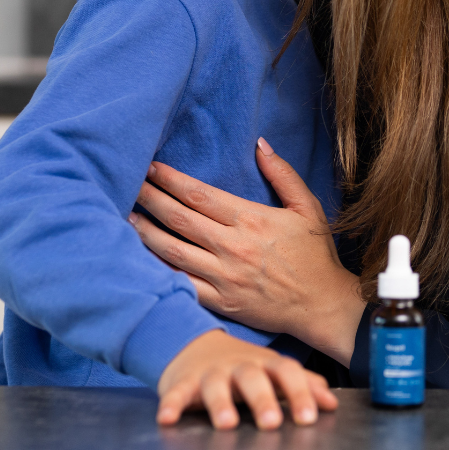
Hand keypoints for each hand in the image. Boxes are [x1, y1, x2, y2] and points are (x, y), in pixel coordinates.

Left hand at [131, 139, 365, 366]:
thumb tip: (260, 144)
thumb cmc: (315, 254)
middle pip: (179, 219)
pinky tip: (141, 260)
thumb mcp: (308, 207)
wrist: (322, 305)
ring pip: (173, 251)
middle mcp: (233, 246)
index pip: (200, 195)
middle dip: (150, 199)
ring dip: (145, 232)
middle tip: (129, 184)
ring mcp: (224, 277)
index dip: (171, 180)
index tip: (152, 168)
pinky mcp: (221, 302)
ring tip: (126, 217)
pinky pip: (182, 285)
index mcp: (251, 219)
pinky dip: (159, 271)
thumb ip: (283, 174)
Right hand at [157, 328, 337, 429]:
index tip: (310, 419)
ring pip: (215, 384)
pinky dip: (171, 404)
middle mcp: (239, 366)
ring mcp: (210, 372)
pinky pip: (177, 393)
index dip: (300, 393)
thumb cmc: (244, 367)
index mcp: (265, 364)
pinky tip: (167, 420)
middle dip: (262, 399)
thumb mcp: (273, 372)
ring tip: (227, 424)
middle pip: (252, 377)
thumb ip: (302, 386)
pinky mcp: (182, 382)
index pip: (287, 373)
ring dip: (221, 403)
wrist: (196, 346)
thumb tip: (332, 402)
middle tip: (272, 423)